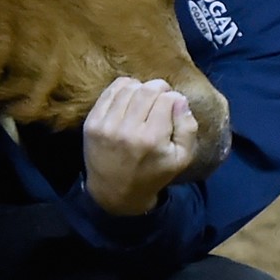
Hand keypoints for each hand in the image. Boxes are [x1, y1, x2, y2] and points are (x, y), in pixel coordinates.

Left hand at [83, 77, 199, 215]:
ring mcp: (106, 125)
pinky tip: (129, 97)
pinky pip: (110, 92)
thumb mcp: (181, 158)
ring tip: (145, 98)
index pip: (167, 99)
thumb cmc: (153, 174)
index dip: (174, 98)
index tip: (173, 106)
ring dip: (141, 87)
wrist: (114, 191)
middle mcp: (127, 130)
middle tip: (162, 97)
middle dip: (159, 88)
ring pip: (128, 87)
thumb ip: (188, 128)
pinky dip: (123, 88)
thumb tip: (180, 99)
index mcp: (152, 140)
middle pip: (147, 90)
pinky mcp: (92, 122)